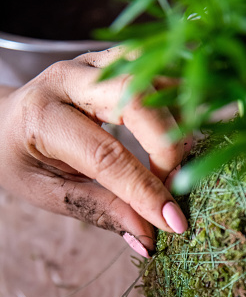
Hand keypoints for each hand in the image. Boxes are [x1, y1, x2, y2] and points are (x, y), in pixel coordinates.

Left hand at [0, 47, 187, 257]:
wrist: (4, 120)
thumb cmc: (20, 159)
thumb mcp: (49, 193)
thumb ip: (98, 210)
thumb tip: (147, 237)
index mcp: (42, 117)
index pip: (106, 156)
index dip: (145, 191)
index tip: (174, 222)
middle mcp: (68, 79)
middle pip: (136, 100)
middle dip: (166, 148)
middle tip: (173, 185)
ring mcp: (93, 63)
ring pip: (153, 76)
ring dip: (176, 121)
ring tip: (175, 161)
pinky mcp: (113, 59)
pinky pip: (158, 68)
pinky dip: (176, 101)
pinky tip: (178, 132)